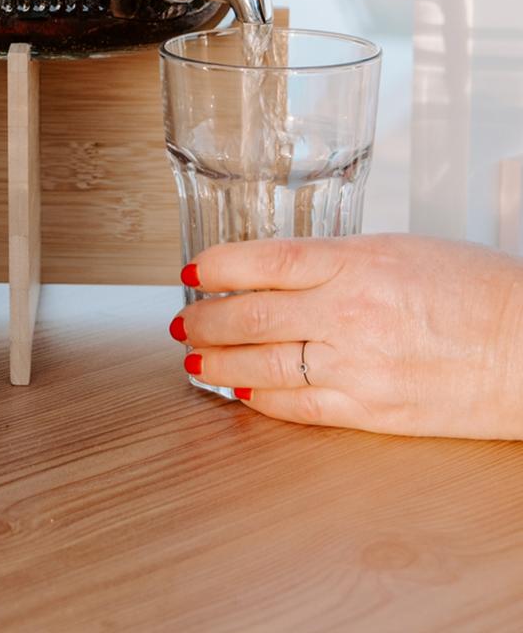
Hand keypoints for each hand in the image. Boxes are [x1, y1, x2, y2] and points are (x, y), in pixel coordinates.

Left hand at [169, 235, 522, 437]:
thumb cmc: (479, 291)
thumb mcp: (398, 250)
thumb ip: (336, 261)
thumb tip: (279, 271)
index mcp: (354, 264)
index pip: (262, 261)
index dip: (216, 266)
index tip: (191, 270)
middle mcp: (348, 314)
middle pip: (250, 315)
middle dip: (205, 320)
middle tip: (182, 323)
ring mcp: (357, 367)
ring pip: (262, 365)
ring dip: (218, 363)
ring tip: (195, 359)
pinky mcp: (372, 412)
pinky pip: (299, 407)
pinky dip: (260, 399)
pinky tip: (241, 392)